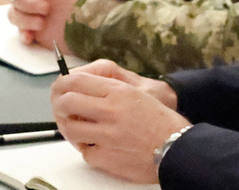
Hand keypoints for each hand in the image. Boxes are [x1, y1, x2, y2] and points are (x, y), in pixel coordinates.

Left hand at [52, 60, 184, 182]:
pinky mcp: (104, 156)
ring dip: (73, 128)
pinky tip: (100, 145)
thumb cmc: (162, 122)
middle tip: (67, 109)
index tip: (61, 88)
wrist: (176, 148)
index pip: (77, 81)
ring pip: (69, 128)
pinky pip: (83, 151)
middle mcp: (110, 111)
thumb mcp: (140, 93)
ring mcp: (105, 135)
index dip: (63, 85)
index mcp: (120, 92)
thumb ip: (112, 89)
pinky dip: (89, 148)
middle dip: (62, 106)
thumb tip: (83, 86)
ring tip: (83, 128)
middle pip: (66, 102)